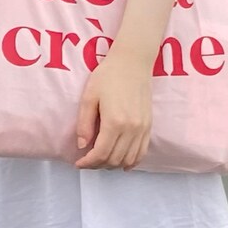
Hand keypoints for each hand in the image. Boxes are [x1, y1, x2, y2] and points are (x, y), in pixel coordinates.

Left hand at [75, 49, 151, 169]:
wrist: (133, 62)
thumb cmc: (108, 76)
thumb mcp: (89, 97)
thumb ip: (84, 124)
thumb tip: (82, 146)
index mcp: (114, 122)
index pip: (101, 153)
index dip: (88, 162)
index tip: (78, 163)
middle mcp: (131, 129)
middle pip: (114, 159)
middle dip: (98, 165)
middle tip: (87, 161)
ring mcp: (142, 128)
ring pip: (128, 159)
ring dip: (113, 165)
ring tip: (101, 161)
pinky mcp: (148, 126)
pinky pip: (142, 152)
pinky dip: (131, 161)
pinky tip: (121, 163)